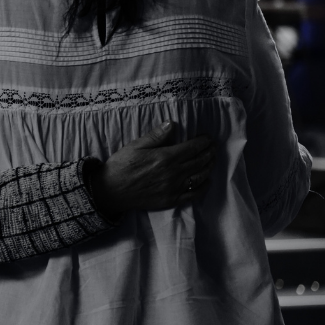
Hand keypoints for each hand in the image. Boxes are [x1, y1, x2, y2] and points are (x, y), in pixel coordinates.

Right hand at [86, 122, 214, 218]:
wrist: (111, 191)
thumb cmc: (121, 165)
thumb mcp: (135, 146)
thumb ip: (155, 136)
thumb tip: (171, 124)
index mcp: (165, 157)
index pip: (192, 148)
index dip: (202, 142)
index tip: (208, 138)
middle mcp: (173, 173)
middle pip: (199, 162)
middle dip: (209, 153)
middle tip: (213, 147)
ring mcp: (174, 188)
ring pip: (199, 177)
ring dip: (208, 167)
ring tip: (212, 160)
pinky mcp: (171, 200)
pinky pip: (193, 194)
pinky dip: (203, 187)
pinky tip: (206, 182)